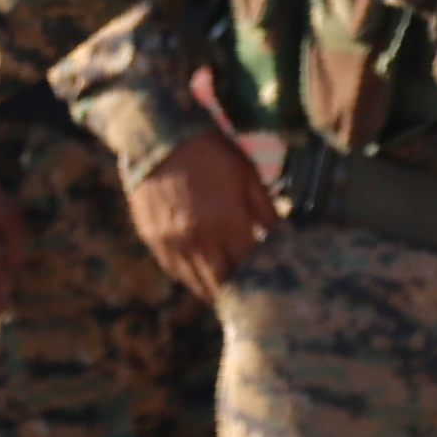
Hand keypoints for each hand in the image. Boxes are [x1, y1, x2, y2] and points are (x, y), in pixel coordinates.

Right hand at [122, 133, 276, 303]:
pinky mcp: (154, 240)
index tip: (271, 282)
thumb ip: (264, 210)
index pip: (249, 266)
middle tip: (250, 299)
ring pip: (197, 282)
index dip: (261, 276)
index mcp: (227, 222)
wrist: (159, 137)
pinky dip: (191, 279)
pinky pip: (175, 271)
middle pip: (222, 282)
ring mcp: (173, 242)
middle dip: (238, 292)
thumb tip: (283, 236)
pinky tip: (202, 280)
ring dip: (214, 292)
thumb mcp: (247, 174)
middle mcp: (199, 239)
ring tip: (229, 297)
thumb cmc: (211, 152)